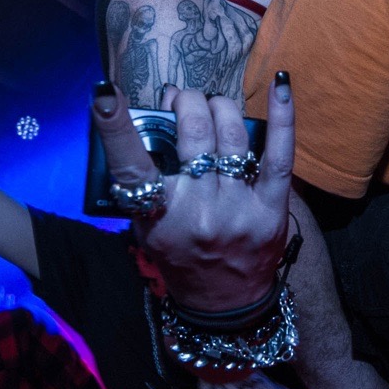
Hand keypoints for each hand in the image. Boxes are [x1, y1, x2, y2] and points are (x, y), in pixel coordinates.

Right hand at [93, 78, 295, 312]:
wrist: (224, 302)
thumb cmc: (181, 254)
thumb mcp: (147, 225)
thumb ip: (146, 176)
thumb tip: (159, 110)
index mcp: (157, 216)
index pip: (130, 165)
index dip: (115, 127)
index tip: (106, 96)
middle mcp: (197, 211)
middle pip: (193, 133)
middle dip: (187, 103)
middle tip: (184, 101)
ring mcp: (237, 210)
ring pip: (231, 135)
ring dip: (220, 107)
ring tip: (214, 105)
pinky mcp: (271, 210)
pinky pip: (279, 155)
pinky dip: (282, 118)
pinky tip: (281, 87)